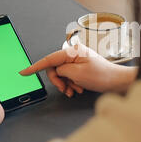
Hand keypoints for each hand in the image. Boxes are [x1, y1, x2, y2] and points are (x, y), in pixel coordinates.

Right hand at [19, 44, 136, 95]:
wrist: (116, 81)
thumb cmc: (102, 76)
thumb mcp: (77, 74)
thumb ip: (61, 70)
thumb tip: (56, 71)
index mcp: (72, 51)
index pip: (49, 59)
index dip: (35, 67)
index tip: (24, 72)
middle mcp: (73, 54)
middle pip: (54, 68)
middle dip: (58, 81)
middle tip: (66, 89)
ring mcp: (77, 60)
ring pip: (61, 74)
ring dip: (66, 84)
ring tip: (76, 90)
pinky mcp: (80, 67)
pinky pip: (68, 76)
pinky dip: (71, 84)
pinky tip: (78, 88)